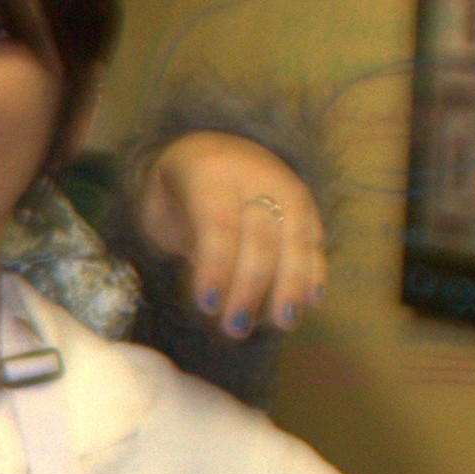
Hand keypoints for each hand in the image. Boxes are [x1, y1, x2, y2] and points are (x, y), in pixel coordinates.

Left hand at [134, 133, 324, 340]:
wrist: (212, 146)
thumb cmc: (177, 193)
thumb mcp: (160, 208)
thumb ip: (177, 241)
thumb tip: (202, 290)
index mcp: (209, 173)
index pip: (218, 225)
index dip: (216, 267)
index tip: (208, 305)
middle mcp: (254, 177)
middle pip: (260, 236)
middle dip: (249, 287)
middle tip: (235, 327)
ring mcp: (286, 187)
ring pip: (295, 238)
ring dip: (291, 285)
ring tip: (283, 323)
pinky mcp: (306, 203)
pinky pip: (313, 237)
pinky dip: (314, 270)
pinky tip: (312, 301)